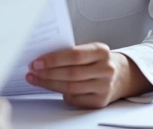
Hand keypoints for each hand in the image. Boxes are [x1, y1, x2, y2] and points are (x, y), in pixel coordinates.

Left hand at [25, 43, 151, 108]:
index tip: (36, 61)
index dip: (53, 59)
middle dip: (47, 73)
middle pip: (71, 73)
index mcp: (102, 51)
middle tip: (32, 71)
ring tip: (35, 79)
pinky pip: (74, 98)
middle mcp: (106, 69)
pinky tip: (50, 87)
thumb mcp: (89, 50)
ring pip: (70, 88)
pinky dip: (60, 93)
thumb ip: (70, 52)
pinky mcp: (100, 101)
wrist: (120, 75)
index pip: (74, 55)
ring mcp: (104, 87)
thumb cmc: (96, 60)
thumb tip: (41, 57)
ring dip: (49, 84)